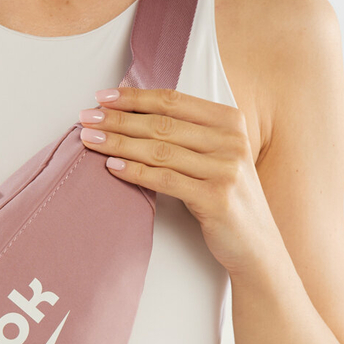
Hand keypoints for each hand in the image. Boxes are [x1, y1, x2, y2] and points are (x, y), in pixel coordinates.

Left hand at [78, 87, 277, 275]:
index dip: (135, 97)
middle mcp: (231, 141)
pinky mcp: (215, 198)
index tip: (103, 97)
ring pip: (160, 150)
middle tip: (86, 118)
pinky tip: (112, 167)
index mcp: (230, 122)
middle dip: (118, 119)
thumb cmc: (229, 200)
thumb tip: (137, 115)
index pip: (173, 101)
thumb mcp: (217, 158)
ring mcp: (225, 169)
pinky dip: (135, 171)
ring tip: (90, 140)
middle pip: (162, 123)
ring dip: (119, 143)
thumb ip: (189, 135)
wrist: (257, 246)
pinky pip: (165, 180)